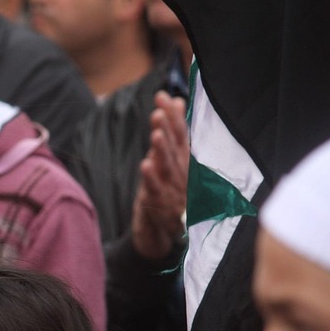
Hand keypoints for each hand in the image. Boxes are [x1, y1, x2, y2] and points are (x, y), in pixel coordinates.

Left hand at [131, 91, 188, 259]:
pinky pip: (156, 190)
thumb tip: (176, 101)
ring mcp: (172, 190)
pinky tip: (145, 165)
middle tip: (159, 109)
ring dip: (162, 150)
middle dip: (168, 128)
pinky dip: (151, 178)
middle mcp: (181, 173)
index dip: (173, 115)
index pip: (181, 134)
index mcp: (184, 161)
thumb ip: (173, 132)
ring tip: (156, 133)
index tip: (163, 96)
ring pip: (168, 167)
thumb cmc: (171, 192)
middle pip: (175, 147)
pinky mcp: (160, 205)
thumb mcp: (171, 159)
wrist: (166, 234)